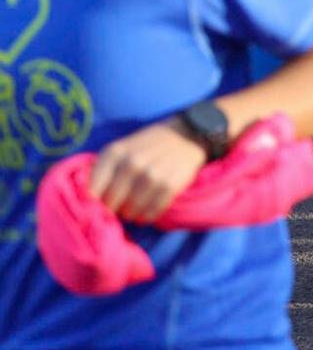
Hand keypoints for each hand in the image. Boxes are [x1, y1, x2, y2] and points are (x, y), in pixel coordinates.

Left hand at [90, 120, 209, 222]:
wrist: (188, 133)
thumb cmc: (147, 145)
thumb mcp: (121, 148)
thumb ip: (102, 170)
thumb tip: (86, 201)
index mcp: (114, 153)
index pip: (91, 191)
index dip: (92, 204)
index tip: (96, 208)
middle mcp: (131, 163)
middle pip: (111, 203)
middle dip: (112, 210)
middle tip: (118, 209)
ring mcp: (152, 174)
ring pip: (131, 210)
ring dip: (131, 214)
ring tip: (133, 210)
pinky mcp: (171, 184)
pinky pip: (152, 211)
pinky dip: (148, 216)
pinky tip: (147, 212)